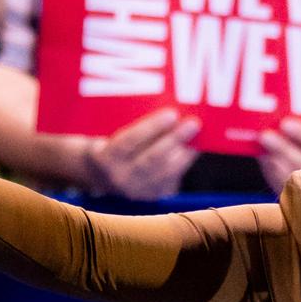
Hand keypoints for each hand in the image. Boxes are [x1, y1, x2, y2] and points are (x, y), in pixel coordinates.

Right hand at [85, 108, 200, 199]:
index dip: (151, 128)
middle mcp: (120, 178)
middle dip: (175, 139)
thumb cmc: (109, 143)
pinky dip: (186, 161)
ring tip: (199, 134)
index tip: (172, 114)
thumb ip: (128, 123)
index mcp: (105, 158)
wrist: (101, 175)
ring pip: (167, 172)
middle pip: (152, 159)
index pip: (129, 142)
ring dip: (186, 152)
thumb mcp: (109, 133)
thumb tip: (162, 106)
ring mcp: (138, 191)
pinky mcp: (153, 196)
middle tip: (193, 122)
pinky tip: (195, 146)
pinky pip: (174, 178)